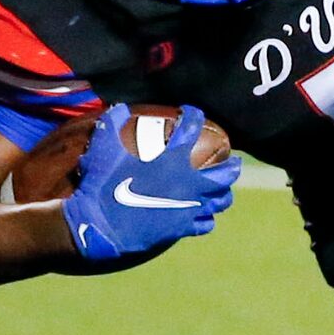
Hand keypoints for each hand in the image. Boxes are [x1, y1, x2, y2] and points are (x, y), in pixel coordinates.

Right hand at [62, 104, 243, 262]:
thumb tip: (119, 107)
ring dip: (224, 193)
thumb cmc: (102, 183)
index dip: (194, 115)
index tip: (191, 113)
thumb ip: (113, 123)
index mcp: (173, 158)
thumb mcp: (103, 147)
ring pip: (222, 200)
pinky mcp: (182, 227)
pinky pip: (205, 224)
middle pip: (226, 172)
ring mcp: (189, 206)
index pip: (192, 127)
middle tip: (233, 161)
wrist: (100, 224)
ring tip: (223, 190)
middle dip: (233, 165)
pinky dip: (206, 218)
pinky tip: (202, 215)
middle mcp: (189, 182)